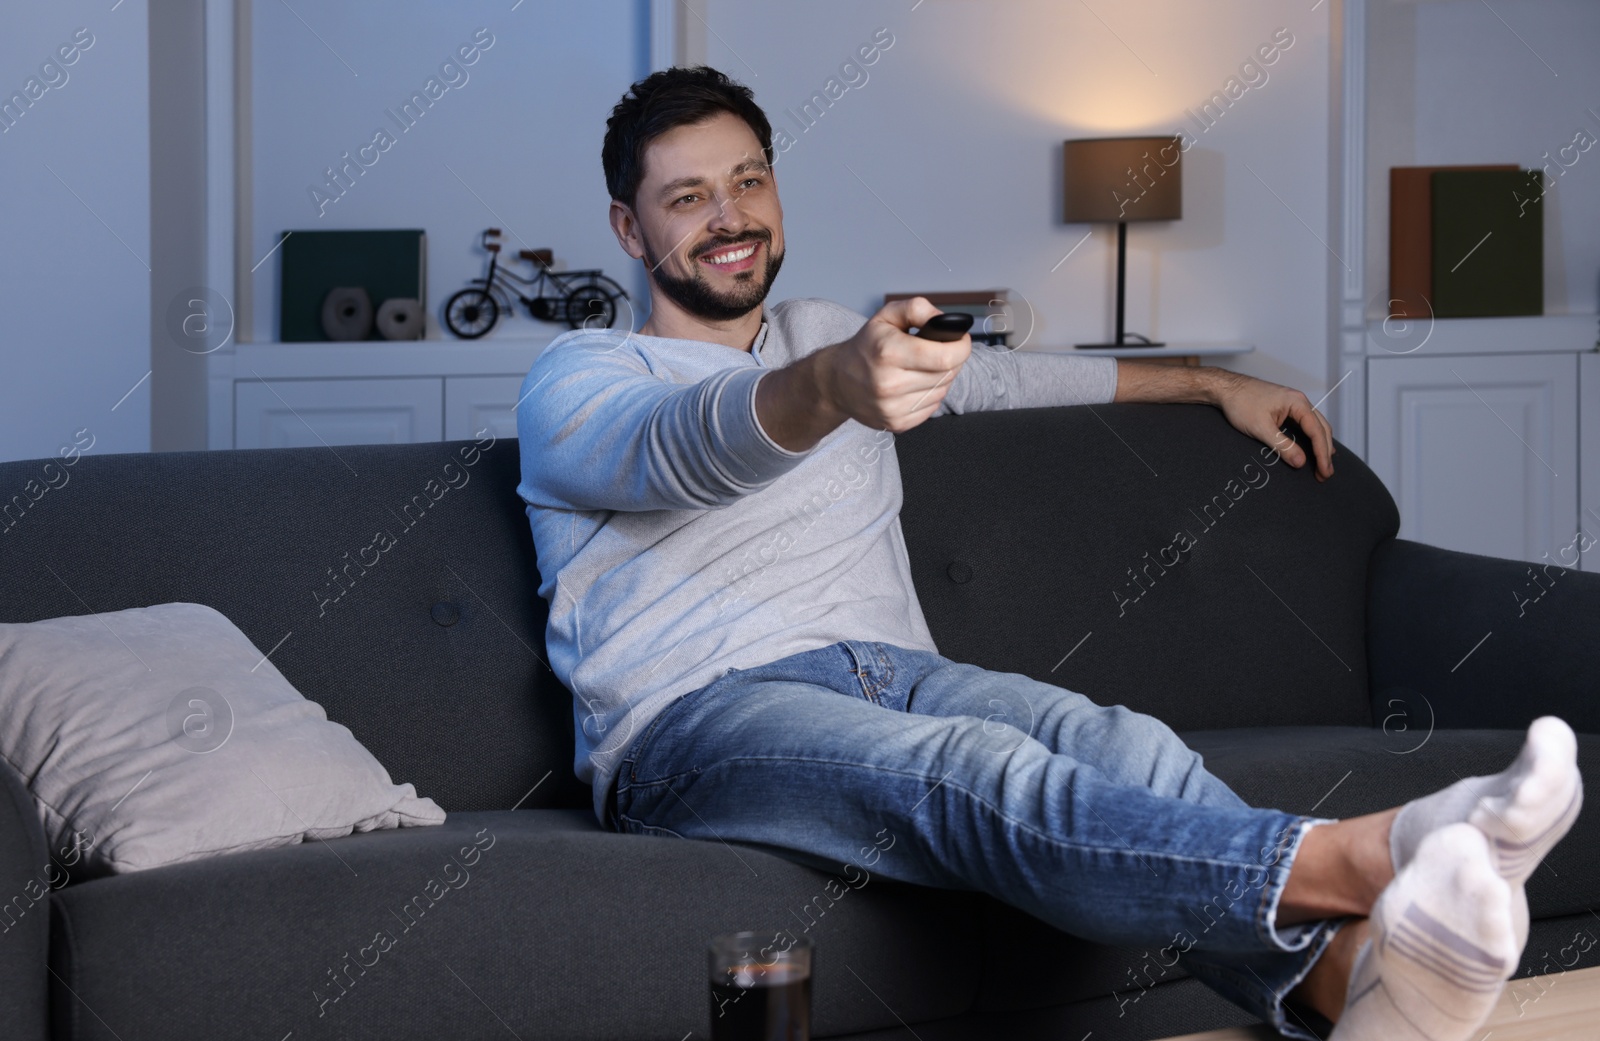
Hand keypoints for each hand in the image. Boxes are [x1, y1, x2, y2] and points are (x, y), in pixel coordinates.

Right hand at [816, 296, 970, 432]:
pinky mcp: (897, 424)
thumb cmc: (867, 346)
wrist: (837, 382)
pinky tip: (916, 385)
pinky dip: (930, 395)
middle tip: (940, 351)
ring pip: (942, 391)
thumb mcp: (887, 316)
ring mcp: (893, 408)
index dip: (961, 347)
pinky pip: (932, 407)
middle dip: (951, 360)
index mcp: (889, 353)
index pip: (946, 357)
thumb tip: (946, 322)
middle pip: (948, 374)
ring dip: (941, 378)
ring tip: (923, 368)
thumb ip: (917, 309)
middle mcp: (890, 384)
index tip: (960, 340)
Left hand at [1213, 373, 1335, 480]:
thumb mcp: (1260, 428)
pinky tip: (1313, 447)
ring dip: (1321, 445)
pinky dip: (1312, 437)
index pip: (1317, 432)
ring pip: (1316, 426)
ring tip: (1323, 464)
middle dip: (1325, 452)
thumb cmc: (1240, 402)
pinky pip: (1306, 424)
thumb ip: (1281, 446)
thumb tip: (1300, 462)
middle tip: (1325, 474)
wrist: (1225, 388)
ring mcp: (1294, 404)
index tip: (1324, 471)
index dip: (1322, 454)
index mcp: (1298, 403)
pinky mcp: (1286, 408)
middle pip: (1322, 429)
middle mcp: (1300, 401)